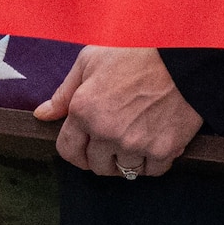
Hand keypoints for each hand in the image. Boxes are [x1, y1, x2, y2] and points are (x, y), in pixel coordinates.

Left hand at [34, 46, 201, 177]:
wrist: (181, 56)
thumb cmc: (133, 53)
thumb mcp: (89, 62)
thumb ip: (63, 93)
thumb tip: (42, 115)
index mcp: (84, 111)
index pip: (68, 151)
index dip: (74, 151)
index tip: (83, 147)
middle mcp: (107, 132)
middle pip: (96, 166)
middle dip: (100, 157)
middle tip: (111, 141)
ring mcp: (136, 144)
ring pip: (125, 171)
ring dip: (127, 159)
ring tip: (134, 138)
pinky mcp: (164, 150)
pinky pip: (152, 171)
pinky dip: (152, 162)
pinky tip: (153, 142)